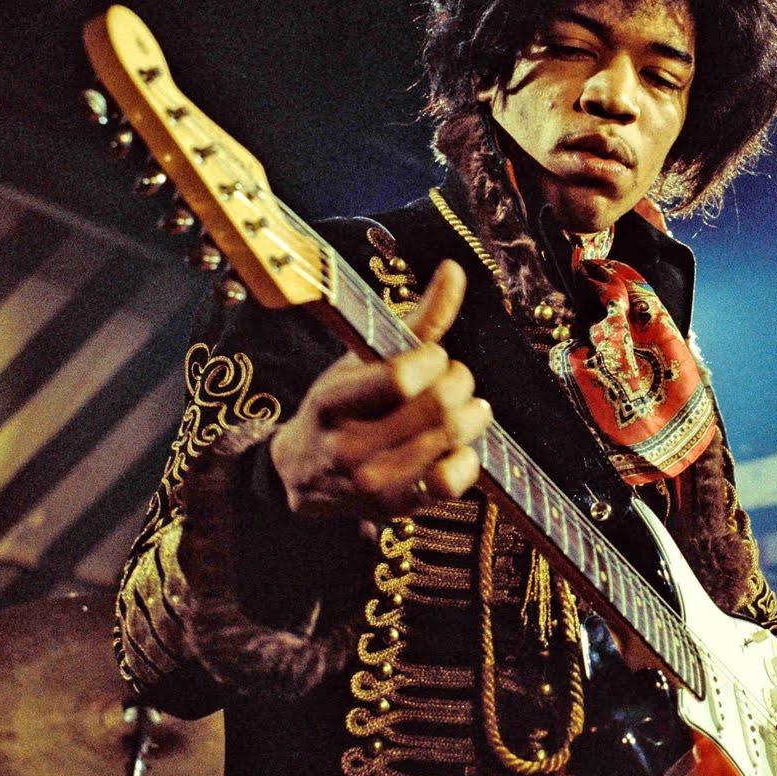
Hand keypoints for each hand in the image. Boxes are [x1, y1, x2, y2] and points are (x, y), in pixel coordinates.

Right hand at [270, 262, 491, 519]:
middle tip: (455, 378)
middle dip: (459, 382)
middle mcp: (349, 447)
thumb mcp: (363, 359)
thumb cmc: (342, 405)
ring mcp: (373, 483)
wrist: (304, 475)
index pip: (400, 378)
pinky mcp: (397, 507)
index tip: (432, 356)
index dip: (433, 359)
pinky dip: (469, 456)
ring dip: (472, 414)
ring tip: (466, 407)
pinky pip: (454, 480)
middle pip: (437, 408)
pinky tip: (458, 445)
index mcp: (332, 402)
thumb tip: (456, 268)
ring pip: (451, 439)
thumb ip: (417, 319)